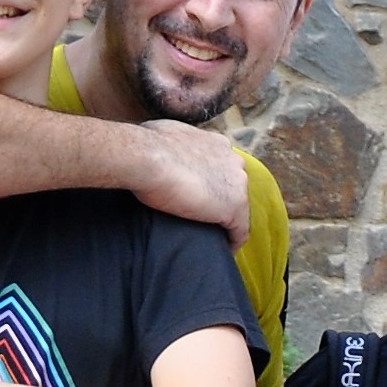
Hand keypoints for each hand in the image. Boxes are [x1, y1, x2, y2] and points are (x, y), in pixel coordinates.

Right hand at [138, 121, 255, 239]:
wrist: (147, 157)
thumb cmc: (147, 146)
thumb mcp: (165, 135)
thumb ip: (175, 144)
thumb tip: (162, 147)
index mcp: (217, 143)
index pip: (222, 167)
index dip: (213, 182)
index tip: (200, 195)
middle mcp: (233, 160)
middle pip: (234, 187)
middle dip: (222, 200)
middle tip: (203, 217)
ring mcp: (237, 183)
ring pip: (239, 208)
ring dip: (226, 221)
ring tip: (212, 236)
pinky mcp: (235, 206)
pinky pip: (240, 230)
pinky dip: (233, 241)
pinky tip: (223, 250)